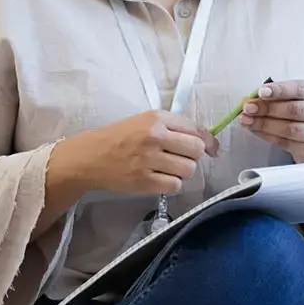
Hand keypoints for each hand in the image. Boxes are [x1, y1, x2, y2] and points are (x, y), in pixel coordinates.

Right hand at [51, 111, 218, 196]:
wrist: (90, 157)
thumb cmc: (119, 137)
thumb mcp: (144, 122)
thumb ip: (173, 127)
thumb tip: (207, 142)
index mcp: (156, 118)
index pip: (196, 129)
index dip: (209, 141)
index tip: (213, 149)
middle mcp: (155, 136)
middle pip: (196, 150)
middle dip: (193, 156)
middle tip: (180, 158)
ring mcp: (149, 160)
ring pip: (188, 169)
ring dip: (182, 171)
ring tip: (166, 168)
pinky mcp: (144, 181)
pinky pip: (175, 185)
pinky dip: (171, 184)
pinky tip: (159, 178)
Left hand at [241, 79, 303, 163]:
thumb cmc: (301, 110)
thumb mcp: (293, 96)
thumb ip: (276, 95)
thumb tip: (250, 99)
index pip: (300, 89)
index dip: (280, 90)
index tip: (261, 91)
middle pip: (295, 110)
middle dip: (268, 108)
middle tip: (248, 107)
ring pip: (290, 129)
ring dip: (264, 124)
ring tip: (246, 119)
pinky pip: (285, 143)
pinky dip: (266, 135)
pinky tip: (254, 129)